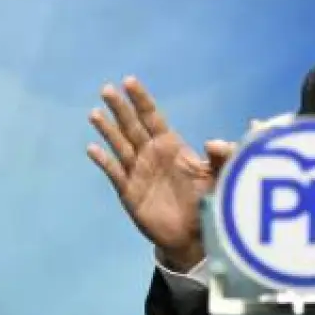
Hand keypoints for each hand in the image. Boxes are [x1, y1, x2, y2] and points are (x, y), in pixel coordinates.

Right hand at [86, 76, 233, 270]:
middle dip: (120, 108)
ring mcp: (138, 172)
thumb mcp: (219, 175)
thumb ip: (221, 156)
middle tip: (106, 88)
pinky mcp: (130, 192)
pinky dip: (104, 161)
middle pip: (132, 126)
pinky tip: (92, 149)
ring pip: (120, 146)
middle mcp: (150, 154)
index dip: (141, 99)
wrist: (194, 234)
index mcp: (170, 145)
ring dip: (108, 130)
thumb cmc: (207, 199)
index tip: (129, 80)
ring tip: (95, 113)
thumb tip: (212, 142)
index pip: (152, 116)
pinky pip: (115, 173)